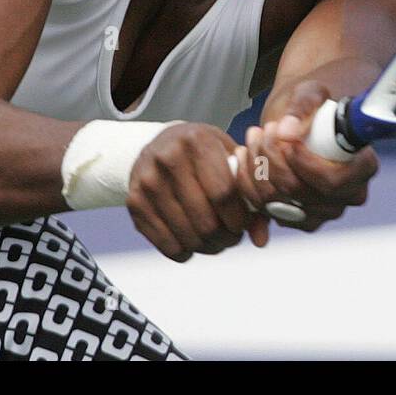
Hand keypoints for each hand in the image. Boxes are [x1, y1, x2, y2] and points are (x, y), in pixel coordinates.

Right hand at [126, 122, 270, 261]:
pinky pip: (168, 246)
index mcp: (197, 142)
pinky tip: (192, 239)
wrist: (158, 145)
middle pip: (206, 221)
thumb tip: (260, 239)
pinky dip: (186, 252)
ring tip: (214, 239)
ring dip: (208, 247)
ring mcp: (148, 182)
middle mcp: (168, 159)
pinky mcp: (135, 203)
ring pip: (188, 238)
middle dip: (225, 238)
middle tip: (230, 236)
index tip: (242, 224)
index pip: (224, 194)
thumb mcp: (230, 157)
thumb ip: (250, 194)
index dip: (239, 219)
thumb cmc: (202, 153)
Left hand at [244, 81, 377, 232]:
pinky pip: (263, 209)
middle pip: (300, 193)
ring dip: (257, 167)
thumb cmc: (313, 106)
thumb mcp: (311, 92)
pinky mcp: (295, 218)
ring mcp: (320, 212)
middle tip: (266, 130)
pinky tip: (244, 156)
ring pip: (277, 202)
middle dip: (274, 159)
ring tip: (254, 136)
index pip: (333, 182)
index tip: (286, 140)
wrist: (300, 120)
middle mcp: (345, 197)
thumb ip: (303, 106)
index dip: (304, 164)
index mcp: (362, 168)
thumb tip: (287, 130)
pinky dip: (247, 182)